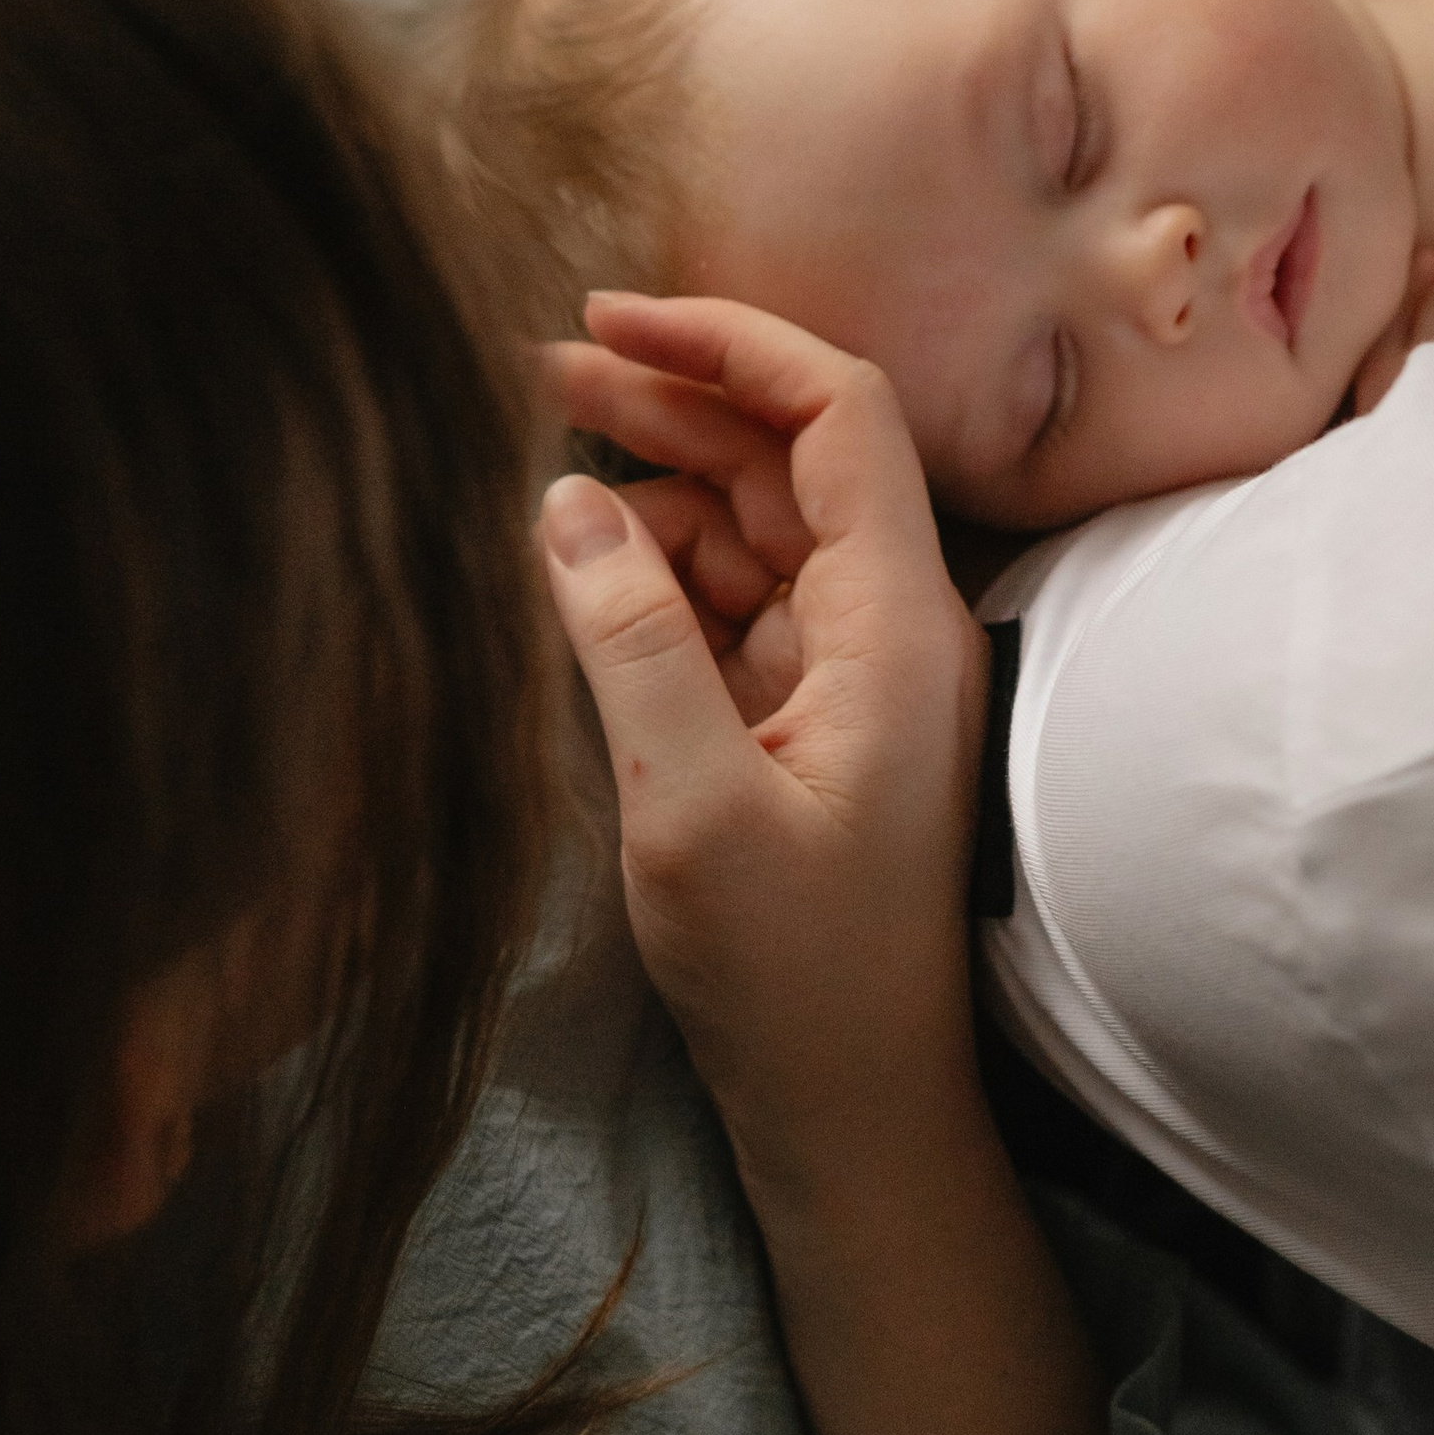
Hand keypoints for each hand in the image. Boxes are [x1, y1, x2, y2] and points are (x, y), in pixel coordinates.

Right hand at [541, 295, 1106, 1434]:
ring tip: (540, 442)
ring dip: (660, 477)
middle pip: (792, 457)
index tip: (612, 318)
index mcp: (893, 624)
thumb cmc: (795, 978)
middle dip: (676, 396)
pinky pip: (735, 605)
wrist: (858, 1116)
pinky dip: (661, 566)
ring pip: (757, 527)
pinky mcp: (805, 726)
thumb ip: (626, 641)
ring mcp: (848, 676)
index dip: (732, 344)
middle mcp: (886, 628)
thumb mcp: (688, 807)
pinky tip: (580, 557)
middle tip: (542, 365)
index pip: (839, 416)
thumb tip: (565, 499)